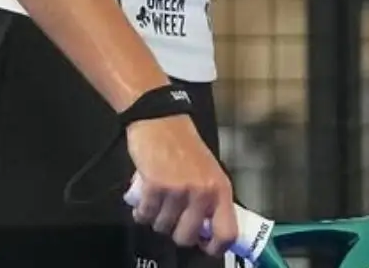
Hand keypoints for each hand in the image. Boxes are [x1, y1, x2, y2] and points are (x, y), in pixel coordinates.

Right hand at [126, 113, 236, 256]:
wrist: (160, 120)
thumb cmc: (183, 146)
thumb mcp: (208, 172)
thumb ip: (210, 202)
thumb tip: (207, 234)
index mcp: (220, 189)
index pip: (227, 233)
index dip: (216, 248)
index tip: (205, 247)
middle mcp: (202, 191)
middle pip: (187, 237)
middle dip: (175, 231)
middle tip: (172, 214)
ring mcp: (179, 190)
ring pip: (162, 227)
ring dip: (156, 217)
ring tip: (158, 197)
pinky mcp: (155, 186)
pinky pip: (144, 215)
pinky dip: (141, 209)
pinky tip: (146, 193)